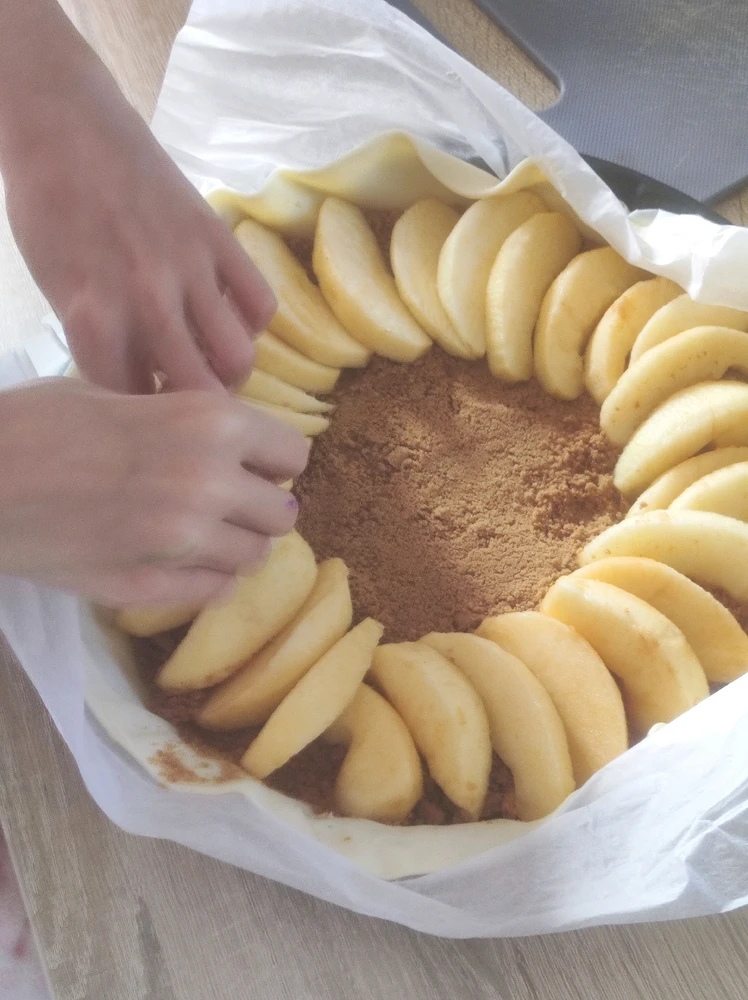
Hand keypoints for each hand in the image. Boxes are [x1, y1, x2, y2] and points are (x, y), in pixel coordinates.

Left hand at [0, 12, 274, 393]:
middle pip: (197, 394)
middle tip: (189, 398)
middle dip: (197, 409)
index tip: (149, 415)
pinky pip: (260, 304)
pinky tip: (230, 315)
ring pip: (238, 357)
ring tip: (213, 363)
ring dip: (229, 372)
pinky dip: (251, 322)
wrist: (66, 126)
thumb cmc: (49, 212)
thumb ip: (100, 341)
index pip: (135, 401)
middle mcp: (146, 300)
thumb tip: (145, 383)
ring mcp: (189, 268)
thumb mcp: (57, 290)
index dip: (146, 416)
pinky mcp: (220, 238)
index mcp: (93, 317)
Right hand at [0, 379, 307, 605]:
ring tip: (197, 533)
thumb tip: (233, 444)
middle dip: (259, 508)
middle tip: (226, 503)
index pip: (294, 454)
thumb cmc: (38, 422)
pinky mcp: (151, 586)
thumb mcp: (122, 396)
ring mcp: (183, 541)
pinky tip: (176, 560)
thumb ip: (188, 423)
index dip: (272, 461)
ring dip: (235, 546)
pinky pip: (217, 591)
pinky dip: (207, 578)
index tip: (251, 465)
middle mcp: (210, 482)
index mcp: (210, 423)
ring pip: (255, 558)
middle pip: (283, 513)